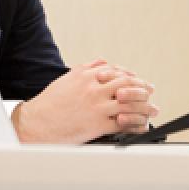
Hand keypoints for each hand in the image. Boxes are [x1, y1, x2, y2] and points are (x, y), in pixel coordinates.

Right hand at [10, 59, 157, 143]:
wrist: (36, 123)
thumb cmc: (49, 103)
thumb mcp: (66, 79)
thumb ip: (86, 69)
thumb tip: (102, 63)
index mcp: (85, 75)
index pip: (116, 71)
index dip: (131, 75)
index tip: (138, 80)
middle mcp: (93, 88)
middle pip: (127, 83)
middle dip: (142, 88)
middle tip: (150, 91)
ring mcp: (97, 106)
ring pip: (129, 102)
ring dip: (144, 106)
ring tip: (152, 110)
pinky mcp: (98, 123)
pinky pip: (124, 123)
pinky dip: (136, 124)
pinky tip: (140, 126)